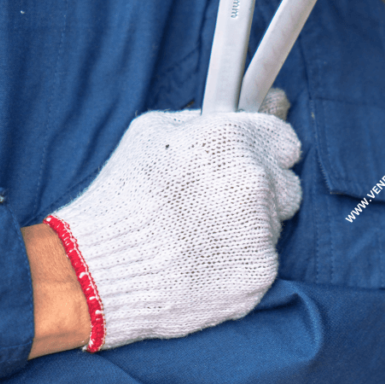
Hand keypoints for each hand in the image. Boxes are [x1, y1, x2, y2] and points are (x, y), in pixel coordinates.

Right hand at [42, 89, 300, 351]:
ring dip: (249, 230)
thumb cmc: (121, 198)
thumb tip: (236, 113)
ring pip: (274, 225)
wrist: (99, 268)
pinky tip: (205, 264)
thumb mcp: (150, 133)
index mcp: (230, 139)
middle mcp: (254, 179)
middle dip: (261, 194)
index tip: (259, 165)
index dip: (270, 154)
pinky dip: (241, 264)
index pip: (284, 141)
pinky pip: (263, 261)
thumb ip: (203, 121)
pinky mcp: (260, 270)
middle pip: (285, 185)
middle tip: (217, 208)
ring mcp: (261, 228)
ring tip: (201, 238)